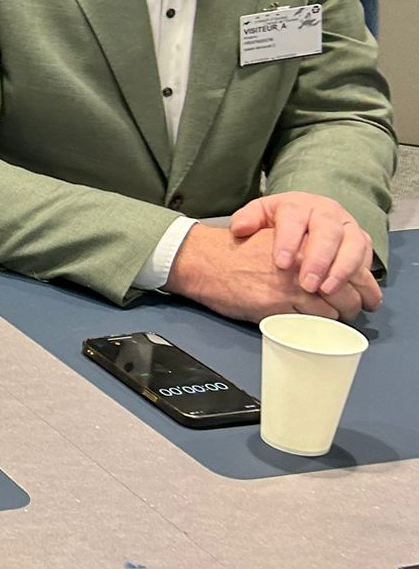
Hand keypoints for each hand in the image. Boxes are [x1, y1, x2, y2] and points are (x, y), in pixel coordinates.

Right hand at [166, 224, 378, 322]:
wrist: (205, 261)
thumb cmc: (238, 253)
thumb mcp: (279, 242)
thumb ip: (307, 255)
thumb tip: (333, 275)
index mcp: (307, 245)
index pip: (352, 268)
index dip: (363, 286)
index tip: (364, 295)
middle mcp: (304, 264)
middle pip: (349, 292)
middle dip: (354, 305)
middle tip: (352, 310)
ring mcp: (292, 287)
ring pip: (334, 310)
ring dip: (337, 318)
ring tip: (333, 320)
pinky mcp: (278, 306)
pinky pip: (310, 322)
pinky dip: (315, 327)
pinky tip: (311, 325)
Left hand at [228, 193, 374, 296]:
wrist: (302, 218)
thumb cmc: (276, 222)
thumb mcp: (258, 215)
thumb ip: (247, 220)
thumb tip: (240, 229)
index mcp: (298, 203)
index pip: (294, 217)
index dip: (289, 240)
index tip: (281, 264)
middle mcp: (327, 212)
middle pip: (328, 231)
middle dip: (319, 259)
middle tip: (307, 285)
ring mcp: (347, 225)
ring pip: (353, 243)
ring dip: (343, 269)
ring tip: (327, 291)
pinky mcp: (361, 241)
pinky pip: (366, 256)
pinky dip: (361, 275)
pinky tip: (351, 293)